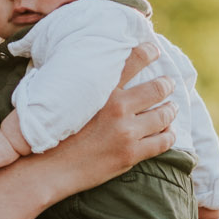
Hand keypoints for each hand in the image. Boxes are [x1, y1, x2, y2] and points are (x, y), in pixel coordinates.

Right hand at [38, 42, 175, 196]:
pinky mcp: (131, 154)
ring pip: (163, 116)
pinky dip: (168, 136)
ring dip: (170, 110)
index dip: (149, 52)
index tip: (155, 51)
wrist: (47, 168)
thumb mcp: (62, 98)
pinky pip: (162, 142)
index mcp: (101, 90)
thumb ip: (78, 83)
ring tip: (170, 108)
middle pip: (157, 89)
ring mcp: (126, 132)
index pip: (133, 61)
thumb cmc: (50, 131)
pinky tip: (167, 133)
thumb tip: (83, 68)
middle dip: (166, 85)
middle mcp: (117, 107)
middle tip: (168, 84)